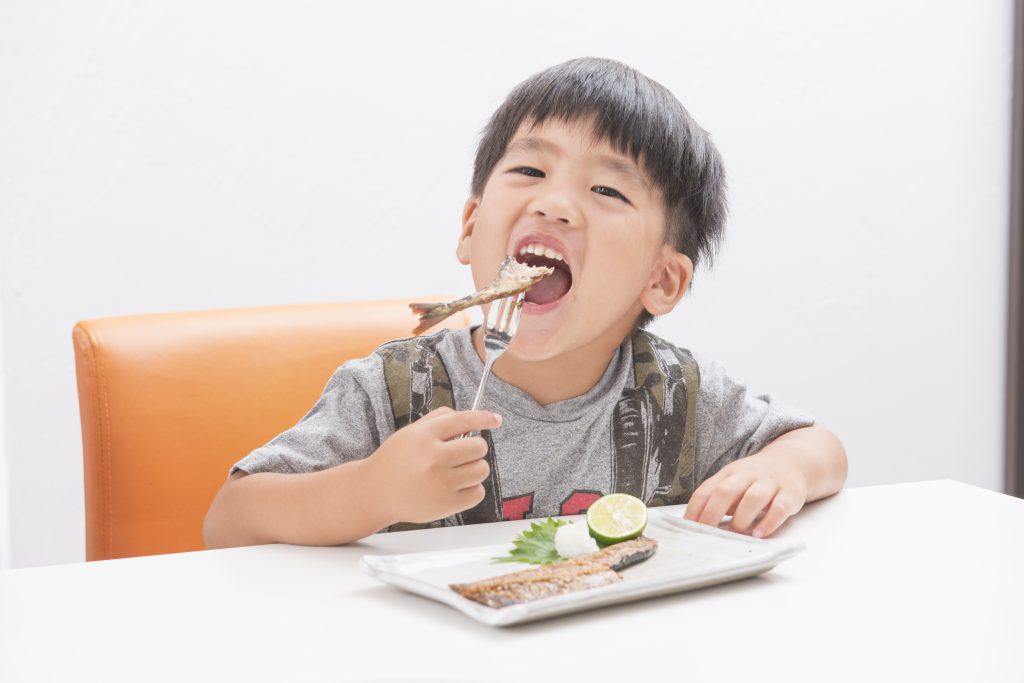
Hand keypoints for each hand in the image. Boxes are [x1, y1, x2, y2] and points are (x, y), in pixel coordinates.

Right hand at [363, 407, 501, 524]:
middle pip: (479, 447)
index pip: (463, 420)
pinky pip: (478, 492)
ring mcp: (441, 483)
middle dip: (474, 449)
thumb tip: (473, 417)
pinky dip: (471, 490)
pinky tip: (454, 488)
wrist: (375, 492)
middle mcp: (433, 458)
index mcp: (424, 436)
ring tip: (455, 473)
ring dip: (473, 470)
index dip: (484, 418)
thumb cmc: (395, 460)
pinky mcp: (446, 505)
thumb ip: (439, 420)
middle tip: (460, 455)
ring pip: (482, 470)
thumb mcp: (410, 432)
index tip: (496, 420)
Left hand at [683, 452, 808, 537]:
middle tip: (708, 532)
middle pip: (727, 490)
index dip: (696, 508)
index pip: (708, 489)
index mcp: (730, 473)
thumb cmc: (755, 479)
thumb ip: (718, 499)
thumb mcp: (733, 482)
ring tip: (736, 533)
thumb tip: (698, 523)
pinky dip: (769, 522)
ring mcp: (770, 484)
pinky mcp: (790, 495)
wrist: (791, 463)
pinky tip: (759, 534)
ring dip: (742, 517)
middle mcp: (748, 476)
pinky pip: (780, 508)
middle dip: (714, 512)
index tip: (688, 526)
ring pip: (754, 498)